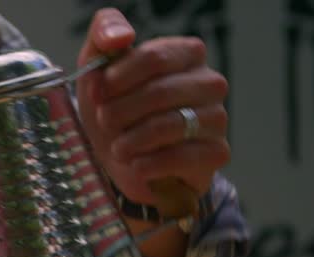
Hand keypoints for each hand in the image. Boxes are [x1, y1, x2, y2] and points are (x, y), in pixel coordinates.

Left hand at [75, 8, 230, 207]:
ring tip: (117, 148)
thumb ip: (104, 35)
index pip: (154, 58)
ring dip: (130, 141)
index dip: (117, 79)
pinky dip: (147, 165)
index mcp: (187, 54)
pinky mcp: (217, 153)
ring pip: (168, 126)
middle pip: (159, 93)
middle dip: (119, 113)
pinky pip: (180, 158)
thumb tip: (121, 36)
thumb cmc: (115, 109)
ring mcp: (217, 117)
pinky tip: (136, 165)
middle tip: (104, 124)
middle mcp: (210, 82)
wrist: (124, 161)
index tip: (96, 95)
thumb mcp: (99, 69)